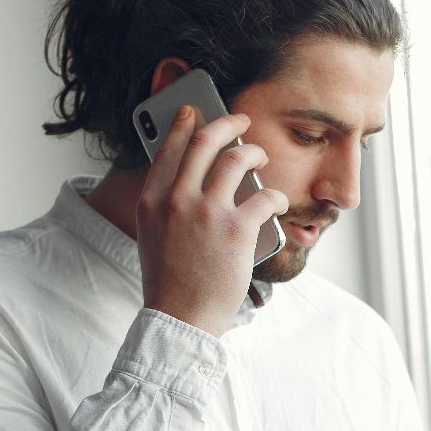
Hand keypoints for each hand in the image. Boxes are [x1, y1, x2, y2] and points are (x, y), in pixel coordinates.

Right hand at [134, 106, 289, 334]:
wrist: (181, 318)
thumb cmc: (171, 283)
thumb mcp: (153, 237)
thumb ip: (166, 206)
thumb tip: (191, 181)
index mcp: (152, 201)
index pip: (168, 148)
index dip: (185, 124)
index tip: (196, 111)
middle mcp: (176, 200)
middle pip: (205, 142)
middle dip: (227, 123)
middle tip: (241, 121)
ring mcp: (207, 213)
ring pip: (237, 159)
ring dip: (254, 153)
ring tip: (260, 157)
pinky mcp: (237, 229)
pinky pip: (265, 196)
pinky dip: (276, 196)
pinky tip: (278, 202)